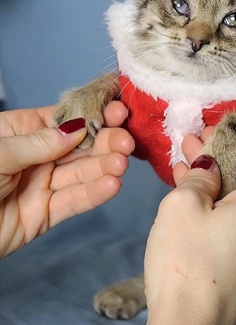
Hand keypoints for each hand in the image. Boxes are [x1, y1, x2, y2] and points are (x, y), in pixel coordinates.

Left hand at [0, 101, 133, 257]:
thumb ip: (39, 143)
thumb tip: (76, 129)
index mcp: (20, 132)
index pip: (62, 120)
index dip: (90, 115)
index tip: (118, 110)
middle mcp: (35, 156)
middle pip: (76, 147)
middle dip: (103, 142)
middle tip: (126, 141)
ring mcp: (41, 185)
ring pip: (79, 174)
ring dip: (103, 167)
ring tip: (122, 162)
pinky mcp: (44, 215)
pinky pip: (72, 202)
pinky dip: (93, 194)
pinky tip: (112, 184)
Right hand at [102, 101, 235, 324]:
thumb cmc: (188, 261)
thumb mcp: (183, 206)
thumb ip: (197, 178)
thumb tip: (207, 172)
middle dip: (224, 147)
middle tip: (200, 128)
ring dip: (215, 172)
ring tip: (188, 151)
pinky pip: (235, 212)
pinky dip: (215, 196)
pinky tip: (191, 185)